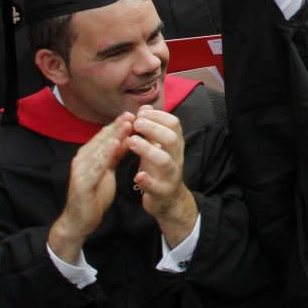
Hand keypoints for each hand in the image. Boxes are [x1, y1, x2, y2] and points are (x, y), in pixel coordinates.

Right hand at [49, 113, 133, 262]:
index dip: (118, 125)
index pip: (105, 136)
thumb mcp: (108, 171)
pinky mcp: (82, 182)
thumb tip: (127, 139)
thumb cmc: (95, 194)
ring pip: (99, 149)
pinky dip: (105, 154)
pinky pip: (95, 166)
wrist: (80, 220)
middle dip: (117, 126)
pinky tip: (115, 145)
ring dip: (113, 135)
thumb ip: (114, 155)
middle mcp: (82, 159)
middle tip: (132, 113)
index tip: (134, 113)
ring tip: (126, 123)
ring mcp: (80, 170)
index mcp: (89, 156)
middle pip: (102, 139)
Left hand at [127, 107, 197, 247]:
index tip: (141, 113)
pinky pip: (157, 186)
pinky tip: (137, 175)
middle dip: (153, 128)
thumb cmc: (158, 168)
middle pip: (171, 138)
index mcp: (175, 145)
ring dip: (148, 149)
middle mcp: (176, 158)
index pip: (174, 124)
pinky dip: (147, 181)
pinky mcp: (162, 192)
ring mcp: (170, 175)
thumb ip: (151, 129)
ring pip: (165, 160)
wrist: (168, 199)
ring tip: (131, 142)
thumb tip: (144, 107)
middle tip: (135, 124)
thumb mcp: (157, 147)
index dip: (158, 116)